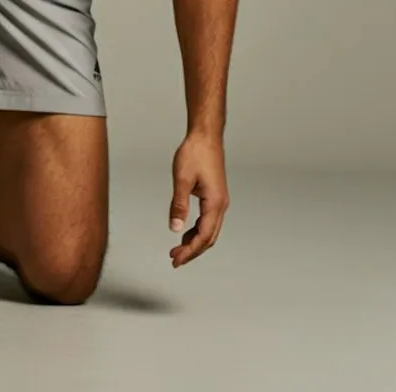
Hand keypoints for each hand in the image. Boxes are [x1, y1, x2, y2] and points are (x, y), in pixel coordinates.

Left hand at [169, 131, 228, 267]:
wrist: (206, 136)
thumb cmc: (195, 153)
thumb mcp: (182, 180)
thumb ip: (179, 205)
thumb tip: (175, 228)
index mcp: (215, 203)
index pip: (203, 236)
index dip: (190, 251)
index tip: (176, 260)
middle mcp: (220, 205)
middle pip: (209, 238)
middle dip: (192, 251)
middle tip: (174, 259)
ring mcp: (219, 201)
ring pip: (209, 230)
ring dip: (194, 242)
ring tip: (177, 249)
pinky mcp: (215, 196)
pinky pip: (208, 220)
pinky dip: (197, 230)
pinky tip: (185, 232)